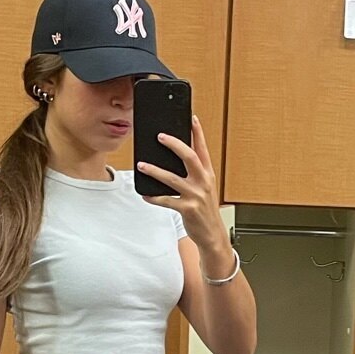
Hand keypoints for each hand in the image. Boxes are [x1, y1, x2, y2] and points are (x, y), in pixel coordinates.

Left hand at [136, 114, 222, 249]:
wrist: (213, 234)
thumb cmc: (206, 209)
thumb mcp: (205, 188)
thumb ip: (195, 174)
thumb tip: (175, 159)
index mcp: (208, 174)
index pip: (203, 149)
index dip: (198, 133)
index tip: (192, 119)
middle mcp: (203, 182)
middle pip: (189, 157)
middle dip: (174, 145)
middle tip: (160, 137)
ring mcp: (195, 196)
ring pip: (172, 179)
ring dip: (155, 171)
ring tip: (142, 165)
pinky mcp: (187, 209)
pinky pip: (166, 201)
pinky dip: (154, 197)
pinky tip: (145, 195)